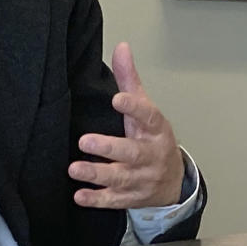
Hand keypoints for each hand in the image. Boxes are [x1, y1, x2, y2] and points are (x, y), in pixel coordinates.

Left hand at [68, 42, 183, 208]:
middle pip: (132, 152)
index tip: (117, 99)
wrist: (172, 181)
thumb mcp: (145, 109)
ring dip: (97, 173)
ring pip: (121, 178)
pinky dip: (97, 199)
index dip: (134, 108)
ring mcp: (141, 179)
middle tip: (85, 141)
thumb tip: (121, 46)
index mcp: (156, 129)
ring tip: (74, 168)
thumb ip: (130, 80)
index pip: (148, 116)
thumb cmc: (151, 138)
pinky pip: (114, 200)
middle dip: (110, 147)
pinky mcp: (130, 197)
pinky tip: (80, 195)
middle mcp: (151, 155)